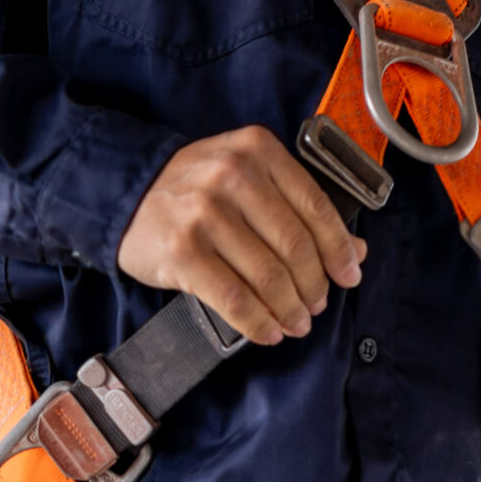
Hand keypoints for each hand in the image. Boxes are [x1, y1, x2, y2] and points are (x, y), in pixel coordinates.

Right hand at [116, 126, 363, 344]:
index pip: (315, 206)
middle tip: (317, 305)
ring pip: (268, 276)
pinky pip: (234, 297)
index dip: (339, 248)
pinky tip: (268, 331)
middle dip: (314, 285)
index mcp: (258, 150)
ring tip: (296, 323)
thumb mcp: (249, 178)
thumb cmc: (196, 187)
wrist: (126, 192)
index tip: (350, 274)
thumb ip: (299, 207)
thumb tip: (354, 251)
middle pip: (295, 245)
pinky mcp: (181, 251)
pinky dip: (258, 321)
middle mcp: (233, 176)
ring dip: (289, 309)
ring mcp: (204, 213)